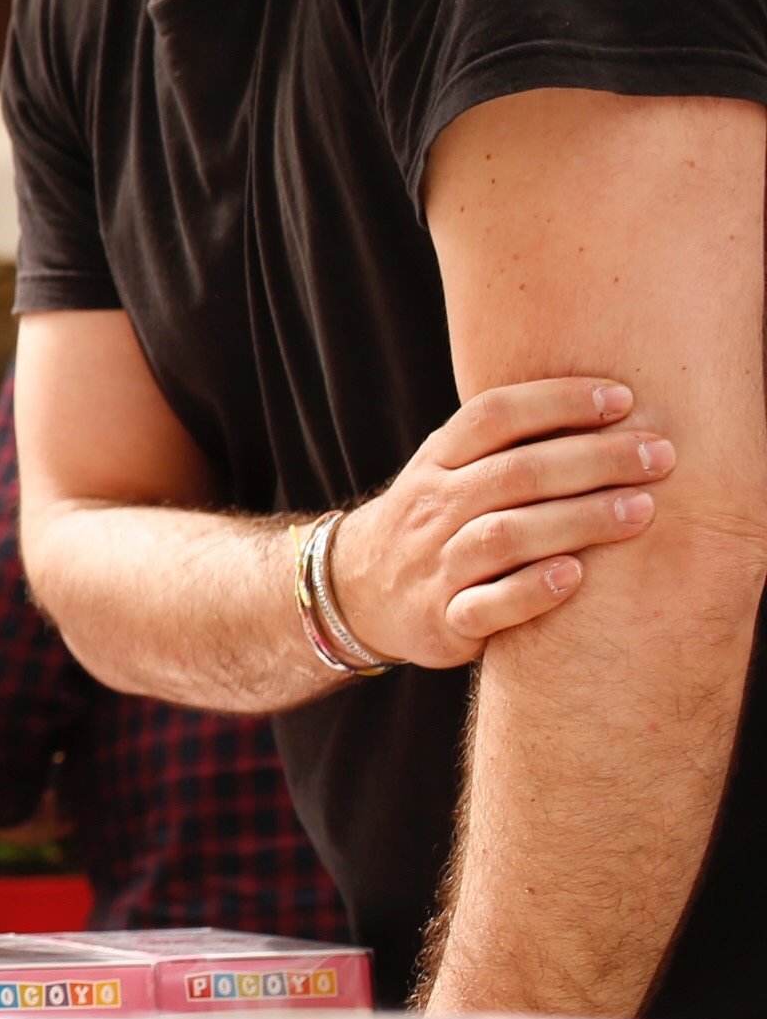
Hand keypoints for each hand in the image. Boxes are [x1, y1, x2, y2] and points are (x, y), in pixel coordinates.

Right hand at [329, 376, 673, 668]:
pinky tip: (576, 576)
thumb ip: (509, 444)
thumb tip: (612, 402)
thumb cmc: (435, 522)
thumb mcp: (448, 471)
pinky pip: (486, 606)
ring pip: (505, 535)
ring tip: (642, 510)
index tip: (624, 399)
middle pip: (515, 473)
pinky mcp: (442, 619)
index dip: (558, 401)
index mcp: (437, 461)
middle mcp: (432, 506)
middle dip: (594, 460)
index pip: (493, 415)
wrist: (358, 592)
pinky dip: (532, 591)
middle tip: (660, 455)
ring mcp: (435, 563)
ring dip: (579, 520)